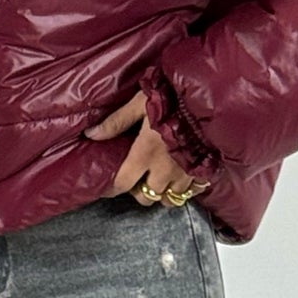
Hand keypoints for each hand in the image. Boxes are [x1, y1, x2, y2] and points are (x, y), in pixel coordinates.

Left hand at [83, 91, 210, 202]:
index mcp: (144, 154)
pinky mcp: (202, 171)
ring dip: (163, 193)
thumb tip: (91, 134)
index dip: (113, 190)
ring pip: (170, 198)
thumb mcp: (138, 105)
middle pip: (147, 197)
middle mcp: (163, 170)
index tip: (109, 188)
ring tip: (160, 180)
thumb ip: (116, 122)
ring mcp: (185, 174)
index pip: (123, 184)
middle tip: (138, 179)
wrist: (207, 101)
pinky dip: (186, 189)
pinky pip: (193, 191)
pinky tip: (182, 178)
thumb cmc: (170, 99)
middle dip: (140, 192)